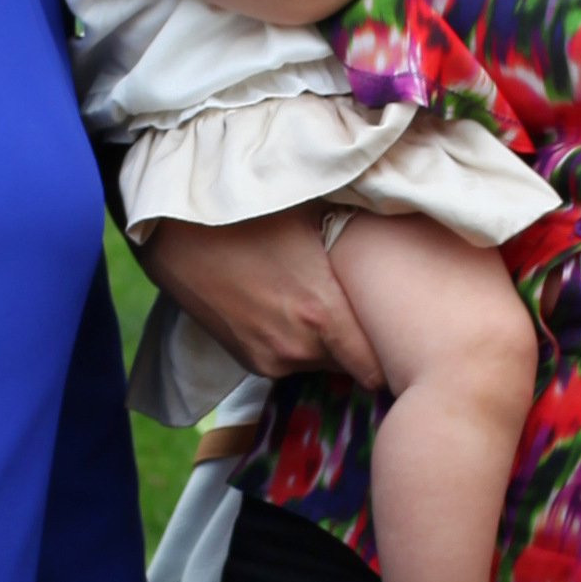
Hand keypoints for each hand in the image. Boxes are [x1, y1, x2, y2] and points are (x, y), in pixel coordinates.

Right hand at [134, 208, 380, 391]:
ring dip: (329, 345)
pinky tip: (291, 309)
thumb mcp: (316, 216)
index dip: (393, 354)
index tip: (401, 336)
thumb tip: (407, 236)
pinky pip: (291, 362)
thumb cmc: (251, 212)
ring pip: (321, 365)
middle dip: (362, 345)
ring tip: (322, 304)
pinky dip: (299, 345)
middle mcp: (298, 349)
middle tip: (367, 311)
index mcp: (323, 315)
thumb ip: (360, 243)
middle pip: (352, 367)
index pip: (378, 369)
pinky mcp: (248, 362)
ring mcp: (269, 360)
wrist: (173, 230)